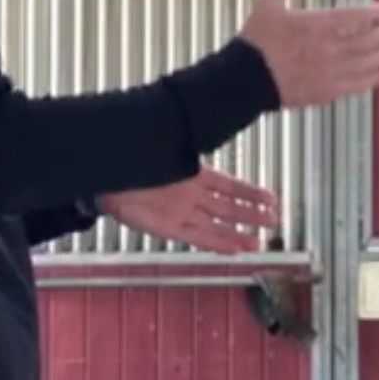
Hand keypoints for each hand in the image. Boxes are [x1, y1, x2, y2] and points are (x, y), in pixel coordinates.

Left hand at [97, 165, 279, 254]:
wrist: (105, 178)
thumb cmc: (133, 163)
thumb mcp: (164, 150)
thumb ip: (184, 151)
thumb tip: (204, 131)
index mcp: (190, 174)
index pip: (228, 185)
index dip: (249, 193)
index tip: (269, 199)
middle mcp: (189, 196)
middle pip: (227, 208)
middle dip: (251, 215)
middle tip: (273, 222)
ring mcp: (181, 213)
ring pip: (217, 225)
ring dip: (239, 233)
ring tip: (259, 241)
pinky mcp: (169, 228)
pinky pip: (198, 237)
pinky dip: (218, 243)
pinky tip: (234, 249)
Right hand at [240, 0, 378, 107]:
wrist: (246, 79)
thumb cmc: (257, 41)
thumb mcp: (268, 4)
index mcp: (316, 24)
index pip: (356, 16)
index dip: (376, 12)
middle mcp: (328, 48)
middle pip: (367, 41)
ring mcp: (329, 71)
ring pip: (366, 64)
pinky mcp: (326, 91)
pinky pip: (356, 86)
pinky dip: (370, 80)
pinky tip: (377, 76)